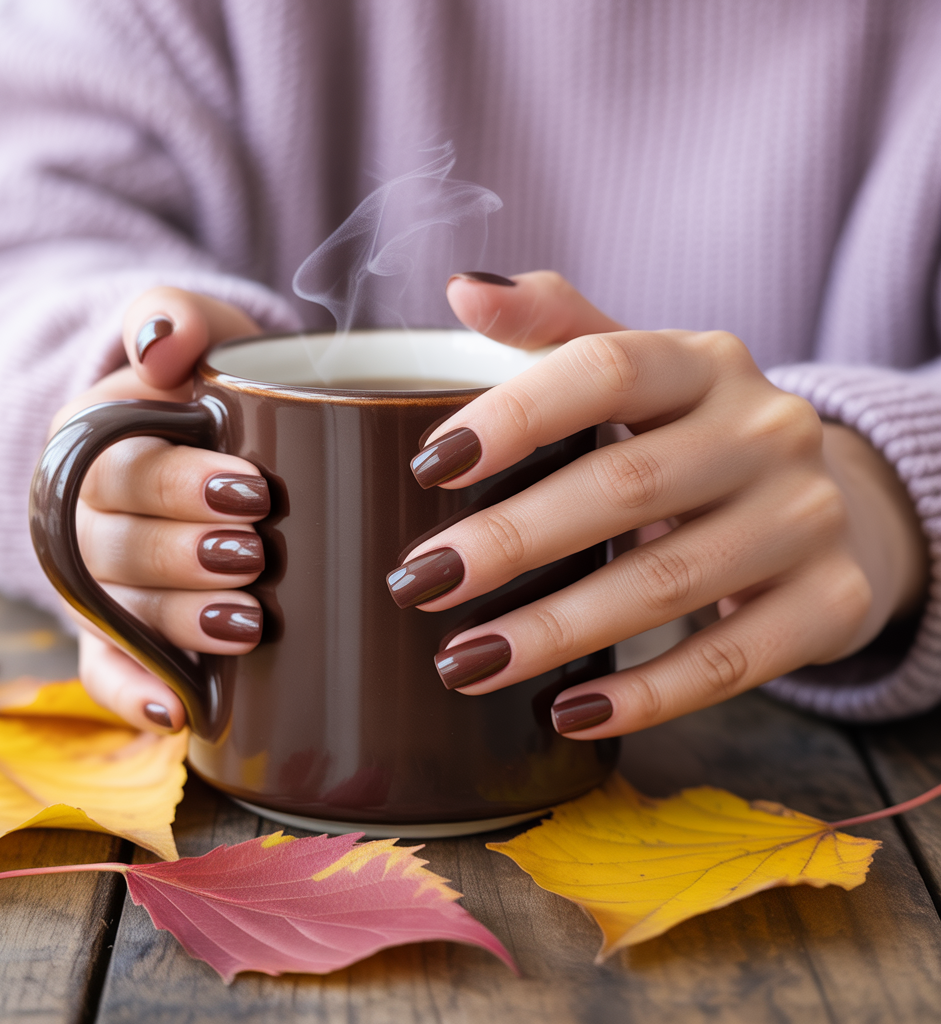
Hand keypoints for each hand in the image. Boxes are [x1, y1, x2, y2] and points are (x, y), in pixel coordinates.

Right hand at [49, 287, 264, 731]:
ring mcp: (99, 580)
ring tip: (248, 624)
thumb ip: (175, 315)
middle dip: (190, 556)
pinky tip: (177, 711)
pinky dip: (133, 693)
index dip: (182, 486)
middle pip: (119, 547)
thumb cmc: (209, 386)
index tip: (256, 491)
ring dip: (180, 623)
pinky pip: (104, 670)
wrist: (207, 437)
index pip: (122, 470)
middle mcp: (83, 516)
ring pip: (121, 611)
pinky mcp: (116, 630)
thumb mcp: (199, 332)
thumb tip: (159, 344)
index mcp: (90, 444)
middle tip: (257, 554)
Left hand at [391, 271, 926, 737]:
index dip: (513, 414)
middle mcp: (766, 430)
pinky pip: (729, 663)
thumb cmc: (698, 437)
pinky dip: (644, 694)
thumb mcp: (644, 371)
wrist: (828, 503)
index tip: (426, 466)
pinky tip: (567, 712)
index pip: (604, 368)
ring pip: (667, 582)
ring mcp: (807, 518)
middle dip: (512, 540)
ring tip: (464, 661)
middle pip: (625, 485)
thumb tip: (462, 288)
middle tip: (420, 583)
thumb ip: (559, 329)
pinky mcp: (828, 603)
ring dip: (554, 630)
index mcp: (703, 363)